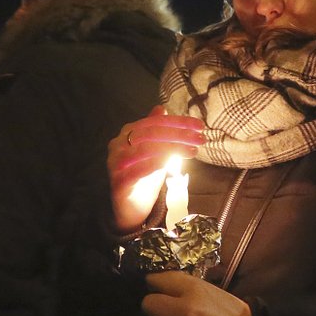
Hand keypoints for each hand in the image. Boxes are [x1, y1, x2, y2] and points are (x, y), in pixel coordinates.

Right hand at [107, 105, 204, 231]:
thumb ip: (156, 129)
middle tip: (200, 139)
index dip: (179, 122)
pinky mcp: (119, 182)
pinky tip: (174, 164)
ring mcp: (116, 163)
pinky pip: (139, 170)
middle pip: (151, 133)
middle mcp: (118, 145)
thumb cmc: (144, 175)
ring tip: (193, 151)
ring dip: (172, 148)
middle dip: (179, 134)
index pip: (155, 122)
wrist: (130, 208)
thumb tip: (162, 108)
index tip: (200, 126)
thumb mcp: (153, 150)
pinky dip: (157, 164)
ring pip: (145, 149)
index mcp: (127, 133)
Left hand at [139, 271, 251, 315]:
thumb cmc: (232, 313)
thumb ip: (186, 288)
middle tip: (161, 312)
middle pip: (148, 304)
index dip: (153, 283)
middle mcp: (186, 311)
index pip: (157, 279)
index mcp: (195, 290)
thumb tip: (159, 286)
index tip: (155, 288)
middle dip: (152, 307)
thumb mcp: (211, 291)